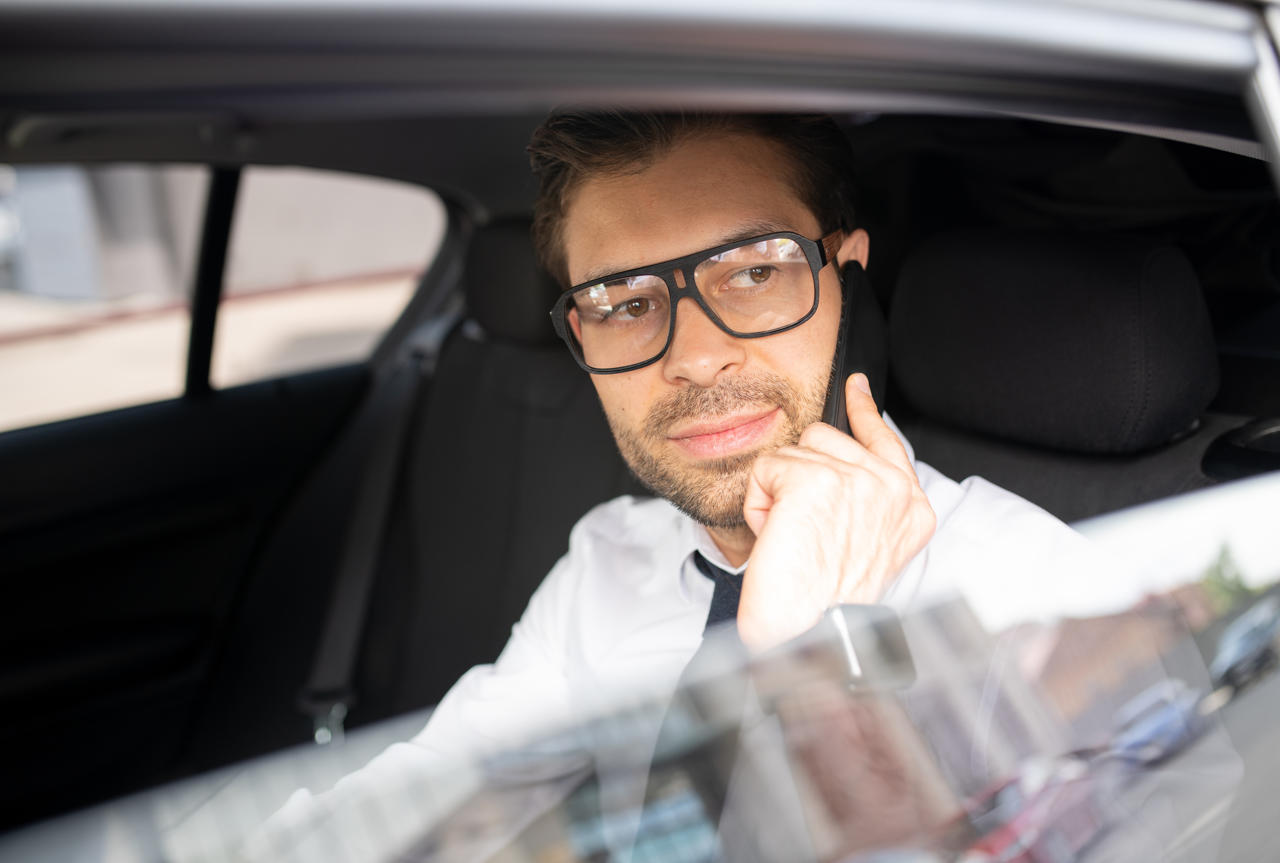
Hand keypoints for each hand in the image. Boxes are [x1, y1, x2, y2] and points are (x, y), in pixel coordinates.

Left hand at [736, 373, 935, 649]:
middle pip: (826, 437)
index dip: (865, 410)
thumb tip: (840, 459)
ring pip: (794, 451)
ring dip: (779, 492)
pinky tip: (777, 535)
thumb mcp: (868, 545)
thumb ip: (866, 499)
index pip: (887, 439)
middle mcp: (893, 490)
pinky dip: (758, 503)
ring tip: (793, 536)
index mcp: (911, 509)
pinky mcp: (815, 478)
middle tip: (804, 528)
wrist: (813, 631)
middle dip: (800, 474)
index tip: (856, 385)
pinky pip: (767, 469)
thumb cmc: (829, 602)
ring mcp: (857, 479)